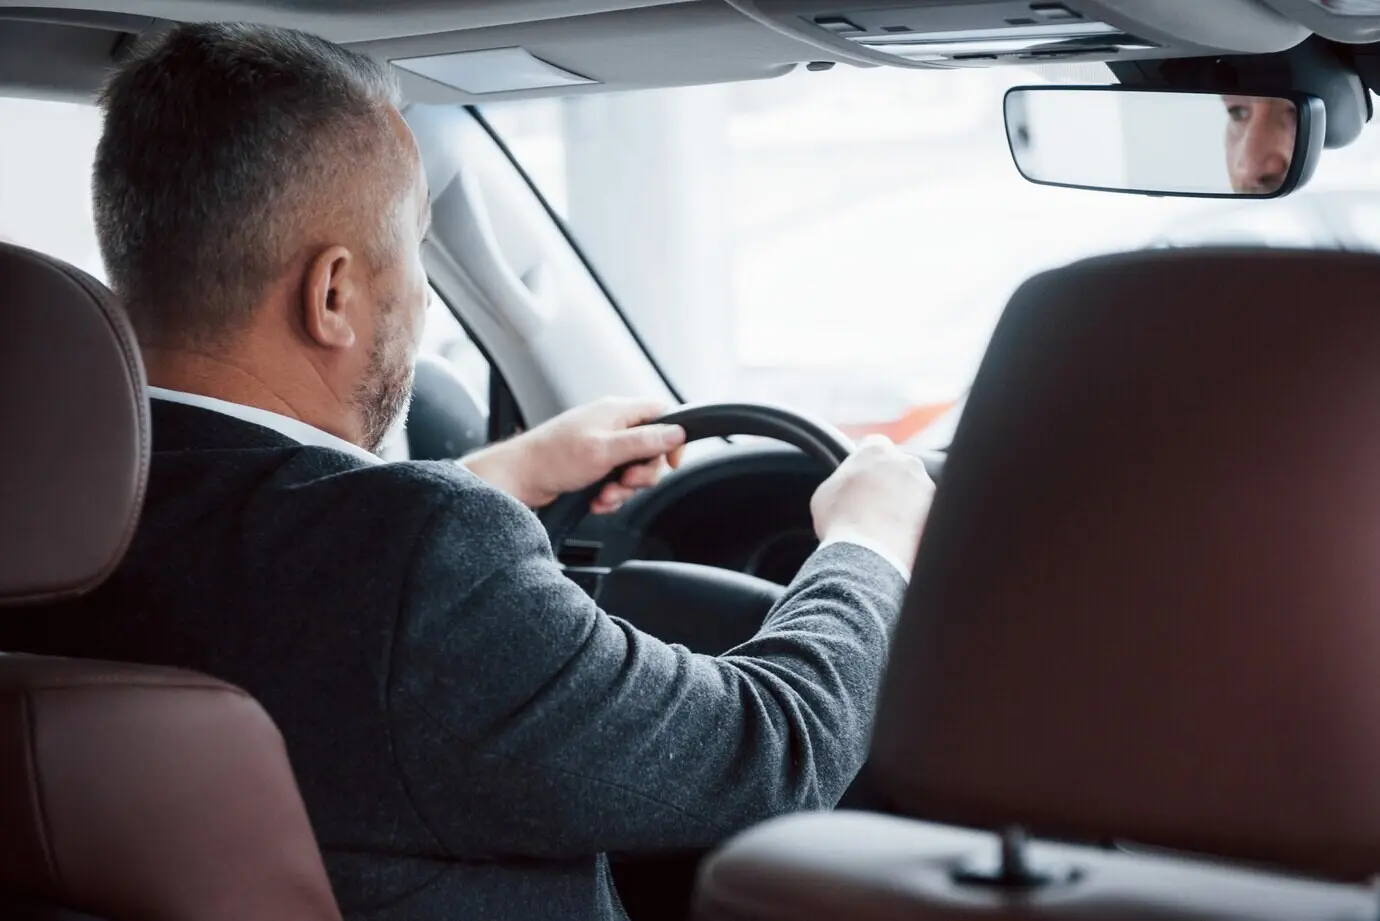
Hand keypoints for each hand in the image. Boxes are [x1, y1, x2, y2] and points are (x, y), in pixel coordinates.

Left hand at [462, 398, 685, 511]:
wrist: (519, 478)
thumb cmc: (553, 458)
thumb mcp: (605, 450)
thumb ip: (644, 441)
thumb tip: (677, 433)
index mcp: (617, 411)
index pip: (662, 414)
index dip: (673, 438)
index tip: (671, 461)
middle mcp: (611, 426)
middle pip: (651, 450)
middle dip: (642, 474)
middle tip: (625, 482)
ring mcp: (602, 446)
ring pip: (634, 471)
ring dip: (624, 490)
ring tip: (605, 496)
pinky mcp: (593, 466)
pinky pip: (617, 483)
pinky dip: (611, 496)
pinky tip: (596, 500)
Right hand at [810, 435, 935, 572]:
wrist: (868, 555)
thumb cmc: (840, 522)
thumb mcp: (825, 493)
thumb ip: (840, 480)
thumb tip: (846, 486)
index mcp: (876, 450)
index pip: (875, 445)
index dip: (867, 464)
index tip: (861, 479)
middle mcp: (907, 461)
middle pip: (899, 467)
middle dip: (890, 482)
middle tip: (873, 505)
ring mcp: (926, 487)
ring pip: (916, 491)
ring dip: (905, 503)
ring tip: (887, 527)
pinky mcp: (938, 512)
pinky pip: (927, 513)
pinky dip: (916, 522)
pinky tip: (900, 537)